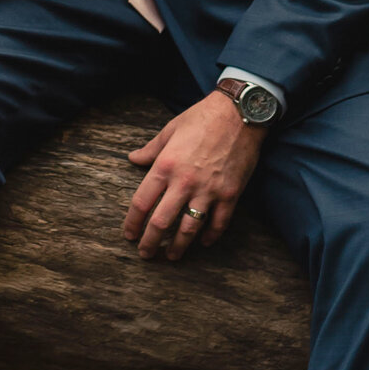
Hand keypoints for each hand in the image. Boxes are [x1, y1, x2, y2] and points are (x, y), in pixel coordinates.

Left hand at [122, 89, 265, 259]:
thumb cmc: (201, 118)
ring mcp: (208, 191)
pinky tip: (203, 242)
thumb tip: (133, 158)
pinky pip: (218, 224)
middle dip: (150, 242)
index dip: (133, 223)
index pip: (142, 203)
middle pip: (161, 222)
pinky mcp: (230, 194)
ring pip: (189, 229)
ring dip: (178, 247)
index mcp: (165, 166)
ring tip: (172, 256)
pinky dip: (210, 237)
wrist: (239, 113)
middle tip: (145, 253)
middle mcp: (184, 182)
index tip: (129, 234)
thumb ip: (151, 150)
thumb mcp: (170, 130)